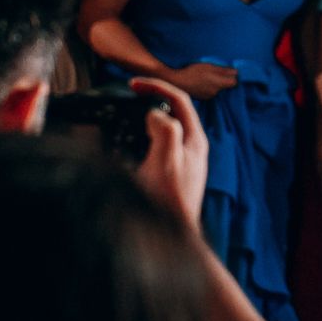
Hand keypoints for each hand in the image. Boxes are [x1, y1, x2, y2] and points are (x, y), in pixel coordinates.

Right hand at [132, 76, 208, 229]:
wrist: (170, 235)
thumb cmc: (169, 200)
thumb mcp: (166, 159)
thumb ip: (164, 129)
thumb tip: (155, 114)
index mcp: (194, 139)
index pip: (178, 100)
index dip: (156, 87)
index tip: (133, 85)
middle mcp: (192, 147)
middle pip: (173, 111)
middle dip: (151, 98)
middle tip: (130, 95)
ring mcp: (183, 160)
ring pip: (165, 128)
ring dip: (146, 117)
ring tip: (127, 113)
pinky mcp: (172, 173)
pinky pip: (157, 145)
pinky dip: (142, 137)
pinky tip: (129, 142)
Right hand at [171, 60, 239, 101]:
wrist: (175, 82)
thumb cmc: (192, 72)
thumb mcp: (208, 67)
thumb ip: (223, 71)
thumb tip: (236, 72)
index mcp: (219, 85)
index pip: (234, 83)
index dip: (233, 76)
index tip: (229, 71)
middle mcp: (215, 92)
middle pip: (225, 86)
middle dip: (223, 79)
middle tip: (215, 71)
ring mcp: (208, 96)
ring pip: (216, 89)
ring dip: (214, 83)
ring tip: (205, 75)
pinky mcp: (201, 98)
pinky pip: (209, 91)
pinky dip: (207, 86)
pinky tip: (200, 81)